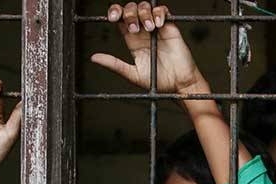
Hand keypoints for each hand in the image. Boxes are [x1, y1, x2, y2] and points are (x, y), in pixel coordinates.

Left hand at [91, 3, 206, 95]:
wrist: (180, 84)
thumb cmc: (160, 82)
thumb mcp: (133, 74)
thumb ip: (115, 64)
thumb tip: (95, 58)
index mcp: (132, 40)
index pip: (119, 19)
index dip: (115, 13)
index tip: (113, 18)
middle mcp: (143, 31)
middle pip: (130, 9)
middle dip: (129, 14)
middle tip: (135, 29)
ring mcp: (156, 28)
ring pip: (144, 7)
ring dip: (143, 14)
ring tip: (149, 28)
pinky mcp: (169, 27)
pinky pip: (162, 11)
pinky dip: (158, 13)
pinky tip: (158, 25)